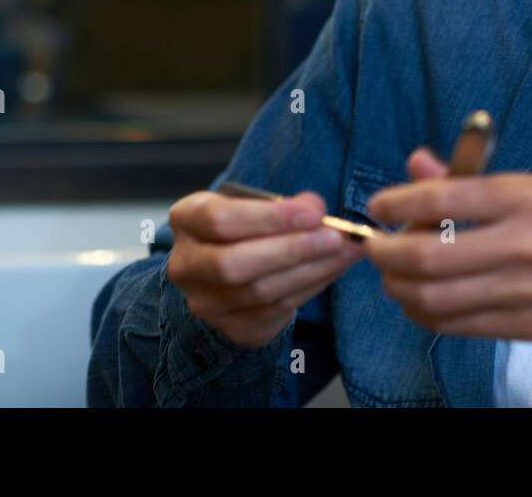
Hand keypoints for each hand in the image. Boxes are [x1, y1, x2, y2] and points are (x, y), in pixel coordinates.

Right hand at [166, 189, 365, 346]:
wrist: (226, 269)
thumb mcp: (253, 204)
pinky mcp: (233, 327)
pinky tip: (334, 268)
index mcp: (187, 220)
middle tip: (335, 238)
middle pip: (234, 264)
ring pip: (260, 291)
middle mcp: (186, 265)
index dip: (271, 217)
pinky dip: (312, 286)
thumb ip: (281, 205)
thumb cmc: (244, 227)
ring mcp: (205, 302)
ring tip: (345, 251)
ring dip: (311, 270)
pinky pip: (277, 310)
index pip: (220, 220)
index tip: (315, 212)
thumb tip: (316, 210)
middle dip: (292, 249)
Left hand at [365, 148, 531, 350]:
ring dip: (398, 288)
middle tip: (375, 247)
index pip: (441, 197)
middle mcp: (523, 242)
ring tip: (394, 276)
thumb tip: (416, 166)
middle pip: (425, 256)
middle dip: (384, 253)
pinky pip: (457, 325)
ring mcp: (526, 290)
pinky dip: (425, 313)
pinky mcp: (529, 326)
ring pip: (433, 298)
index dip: (396, 202)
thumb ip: (473, 178)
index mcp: (526, 196)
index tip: (378, 205)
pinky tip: (420, 301)